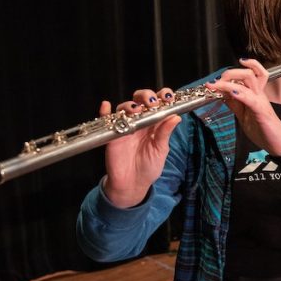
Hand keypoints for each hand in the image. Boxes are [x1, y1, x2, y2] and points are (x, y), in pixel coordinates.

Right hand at [102, 89, 180, 207]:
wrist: (132, 184)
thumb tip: (176, 116)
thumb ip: (165, 133)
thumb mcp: (160, 150)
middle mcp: (140, 122)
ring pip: (125, 107)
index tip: (168, 97)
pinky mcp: (112, 134)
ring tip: (136, 110)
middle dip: (147, 96)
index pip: (159, 104)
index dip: (163, 97)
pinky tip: (106, 106)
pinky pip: (106, 119)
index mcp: (155, 124)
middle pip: (141, 100)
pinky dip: (104, 111)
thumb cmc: (148, 167)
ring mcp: (125, 126)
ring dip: (130, 104)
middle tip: (152, 103)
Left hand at [205, 59, 280, 155]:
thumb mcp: (243, 116)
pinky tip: (231, 93)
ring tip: (218, 84)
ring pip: (250, 79)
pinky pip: (251, 99)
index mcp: (255, 94)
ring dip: (231, 79)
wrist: (278, 143)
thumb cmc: (264, 130)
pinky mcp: (262, 111)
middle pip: (248, 73)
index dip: (232, 72)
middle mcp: (259, 94)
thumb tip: (222, 95)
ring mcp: (261, 101)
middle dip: (230, 72)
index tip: (216, 78)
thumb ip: (235, 105)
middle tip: (216, 80)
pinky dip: (240, 94)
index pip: (248, 74)